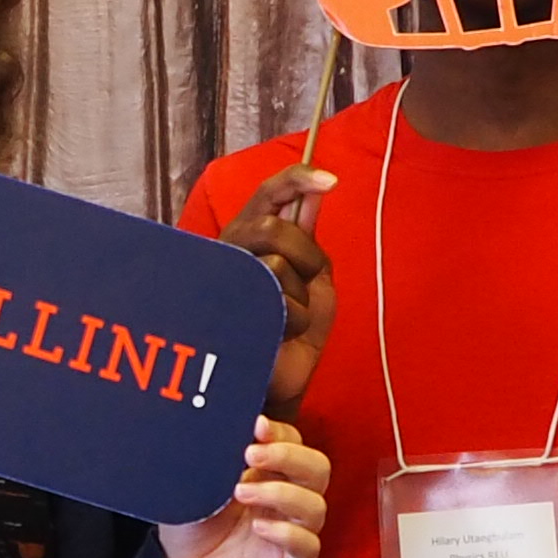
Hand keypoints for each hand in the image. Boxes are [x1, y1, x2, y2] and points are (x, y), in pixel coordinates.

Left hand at [158, 420, 327, 557]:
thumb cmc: (192, 526)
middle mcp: (288, 499)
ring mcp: (294, 531)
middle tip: (251, 454)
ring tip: (240, 492)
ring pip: (315, 505)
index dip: (281, 433)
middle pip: (317, 468)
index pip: (295, 443)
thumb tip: (216, 429)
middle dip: (288, 456)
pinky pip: (308, 545)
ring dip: (281, 493)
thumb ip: (212, 460)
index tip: (256, 426)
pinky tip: (258, 528)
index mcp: (270, 474)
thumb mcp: (195, 486)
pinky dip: (287, 532)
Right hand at [217, 167, 341, 416]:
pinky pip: (276, 301)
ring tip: (288, 318)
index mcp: (250, 234)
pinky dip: (295, 321)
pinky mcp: (228, 311)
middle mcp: (231, 250)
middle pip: (274, 229)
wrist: (282, 378)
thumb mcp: (313, 274)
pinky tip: (281, 333)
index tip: (332, 181)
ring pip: (277, 266)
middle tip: (307, 284)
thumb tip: (319, 188)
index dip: (297, 179)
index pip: (268, 192)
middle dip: (305, 257)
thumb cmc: (294, 328)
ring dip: (300, 298)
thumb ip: (308, 233)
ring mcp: (226, 280)